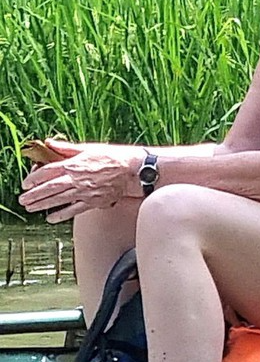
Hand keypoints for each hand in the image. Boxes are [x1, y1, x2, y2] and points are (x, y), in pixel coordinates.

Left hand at [18, 139, 141, 221]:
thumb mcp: (89, 148)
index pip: (47, 172)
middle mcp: (77, 179)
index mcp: (74, 164)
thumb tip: (49, 143)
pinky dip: (61, 215)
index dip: (34, 178)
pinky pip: (74, 210)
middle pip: (49, 188)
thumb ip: (67, 148)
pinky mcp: (93, 201)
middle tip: (22, 199)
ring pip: (58, 200)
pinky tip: (51, 218)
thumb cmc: (114, 157)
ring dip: (42, 204)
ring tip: (30, 208)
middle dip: (34, 194)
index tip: (25, 183)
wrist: (134, 170)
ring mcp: (84, 192)